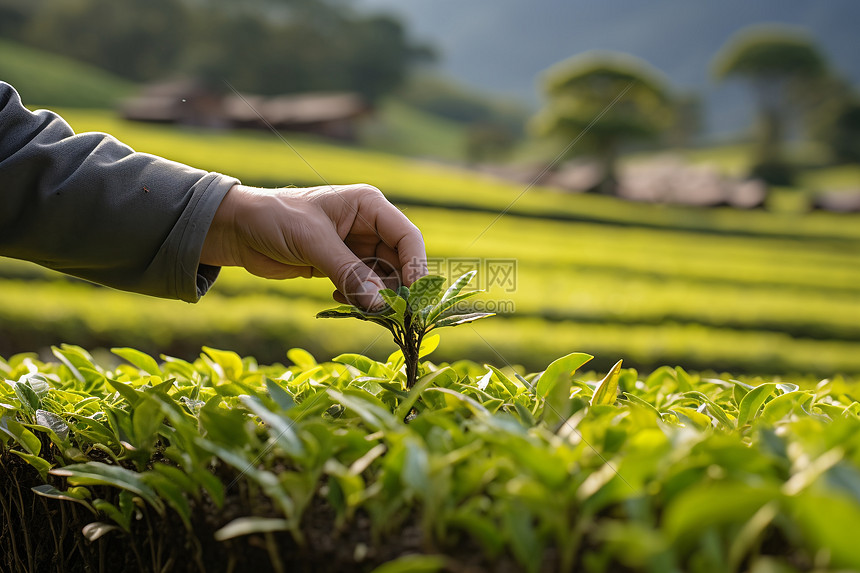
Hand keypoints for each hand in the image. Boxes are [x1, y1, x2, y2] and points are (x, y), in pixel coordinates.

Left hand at [200, 184, 426, 308]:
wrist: (238, 229)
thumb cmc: (275, 218)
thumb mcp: (313, 242)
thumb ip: (348, 273)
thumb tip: (380, 306)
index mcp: (368, 205)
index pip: (407, 237)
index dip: (415, 266)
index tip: (414, 297)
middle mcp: (368, 226)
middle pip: (399, 262)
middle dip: (395, 289)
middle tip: (388, 314)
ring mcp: (355, 248)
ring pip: (382, 280)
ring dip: (375, 298)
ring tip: (358, 307)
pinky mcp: (341, 267)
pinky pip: (363, 289)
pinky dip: (358, 300)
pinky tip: (338, 299)